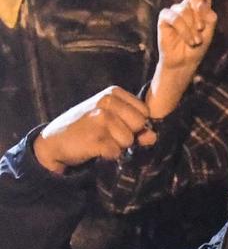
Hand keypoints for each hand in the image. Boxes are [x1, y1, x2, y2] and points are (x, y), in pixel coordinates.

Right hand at [33, 87, 156, 173]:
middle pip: (139, 125)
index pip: (144, 111)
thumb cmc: (87, 128)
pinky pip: (115, 152)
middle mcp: (107, 102)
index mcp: (113, 93)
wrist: (53, 141)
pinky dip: (108, 155)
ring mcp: (99, 119)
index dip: (136, 124)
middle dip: (129, 135)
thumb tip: (153, 136)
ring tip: (100, 140)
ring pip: (128, 140)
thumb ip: (135, 126)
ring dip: (117, 146)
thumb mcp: (111, 120)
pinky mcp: (94, 137)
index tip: (119, 125)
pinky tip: (94, 148)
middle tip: (109, 135)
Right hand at [157, 0, 217, 71]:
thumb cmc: (198, 46)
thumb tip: (201, 6)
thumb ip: (208, 15)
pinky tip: (188, 40)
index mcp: (202, 5)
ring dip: (194, 29)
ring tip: (194, 40)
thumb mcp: (209, 31)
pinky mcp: (165, 17)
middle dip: (201, 12)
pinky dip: (185, 30)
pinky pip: (176, 18)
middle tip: (202, 29)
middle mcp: (188, 3)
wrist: (185, 61)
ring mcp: (175, 9)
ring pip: (187, 11)